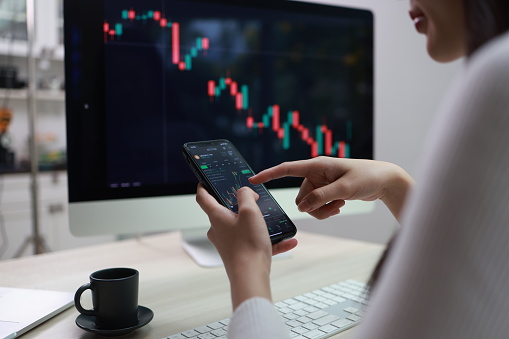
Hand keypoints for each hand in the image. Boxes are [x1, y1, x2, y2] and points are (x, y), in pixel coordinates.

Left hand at [196, 184, 296, 308]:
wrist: (250, 277)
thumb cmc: (248, 245)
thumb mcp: (250, 212)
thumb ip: (246, 195)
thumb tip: (245, 193)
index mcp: (217, 217)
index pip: (203, 198)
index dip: (203, 187)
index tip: (205, 182)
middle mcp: (219, 231)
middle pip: (225, 213)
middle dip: (239, 206)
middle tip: (253, 201)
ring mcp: (228, 244)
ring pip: (244, 229)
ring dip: (260, 225)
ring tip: (276, 223)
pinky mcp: (239, 255)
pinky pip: (255, 243)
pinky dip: (271, 241)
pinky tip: (288, 241)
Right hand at [249, 157, 413, 220]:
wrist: (383, 181)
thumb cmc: (366, 177)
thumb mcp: (344, 188)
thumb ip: (322, 197)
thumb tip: (303, 207)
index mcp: (316, 165)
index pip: (286, 169)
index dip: (269, 175)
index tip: (252, 180)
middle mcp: (315, 174)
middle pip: (300, 197)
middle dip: (314, 206)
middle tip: (334, 205)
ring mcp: (320, 184)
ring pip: (308, 205)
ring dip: (322, 210)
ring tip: (339, 205)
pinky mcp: (326, 192)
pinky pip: (317, 207)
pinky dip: (326, 210)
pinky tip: (340, 206)